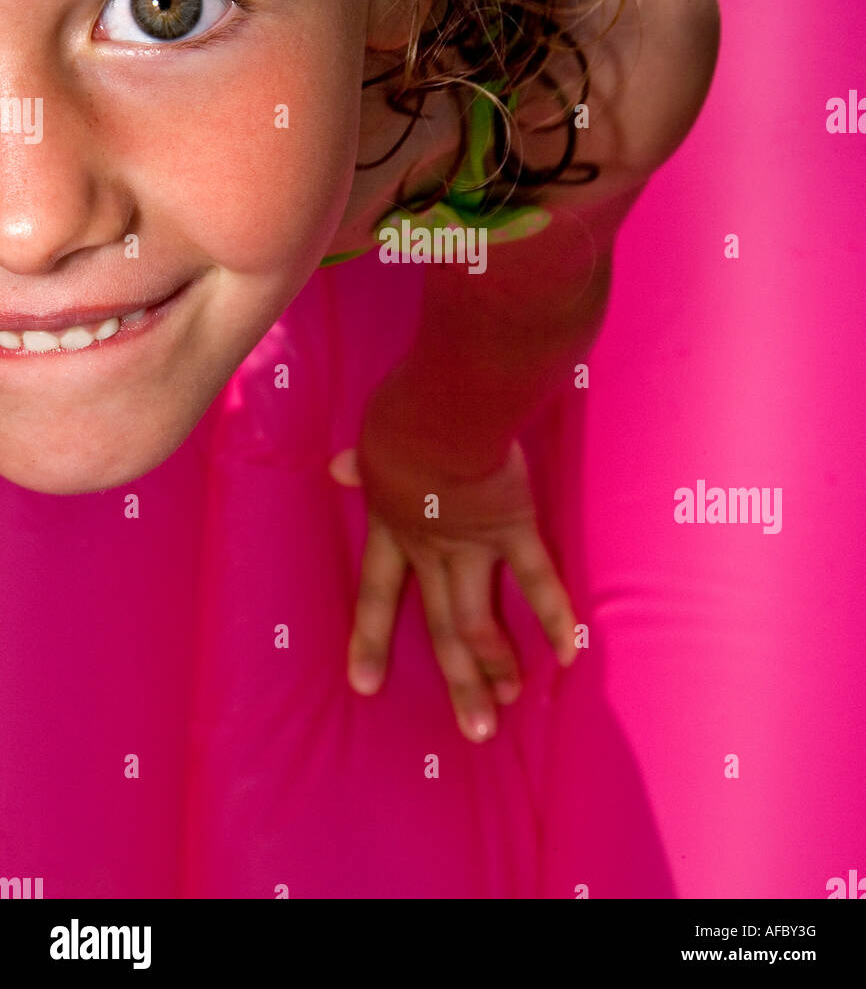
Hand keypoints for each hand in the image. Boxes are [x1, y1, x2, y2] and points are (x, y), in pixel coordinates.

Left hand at [329, 371, 576, 743]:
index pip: (377, 592)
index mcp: (393, 526)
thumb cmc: (404, 414)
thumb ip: (362, 464)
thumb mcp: (373, 441)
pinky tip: (569, 654)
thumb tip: (337, 466)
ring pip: (480, 621)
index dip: (370, 638)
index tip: (364, 685)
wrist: (441, 410)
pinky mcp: (514, 528)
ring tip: (508, 706)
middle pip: (440, 626)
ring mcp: (473, 545)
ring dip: (496, 667)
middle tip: (474, 730)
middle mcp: (431, 548)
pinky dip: (554, 616)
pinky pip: (537, 580)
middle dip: (457, 680)